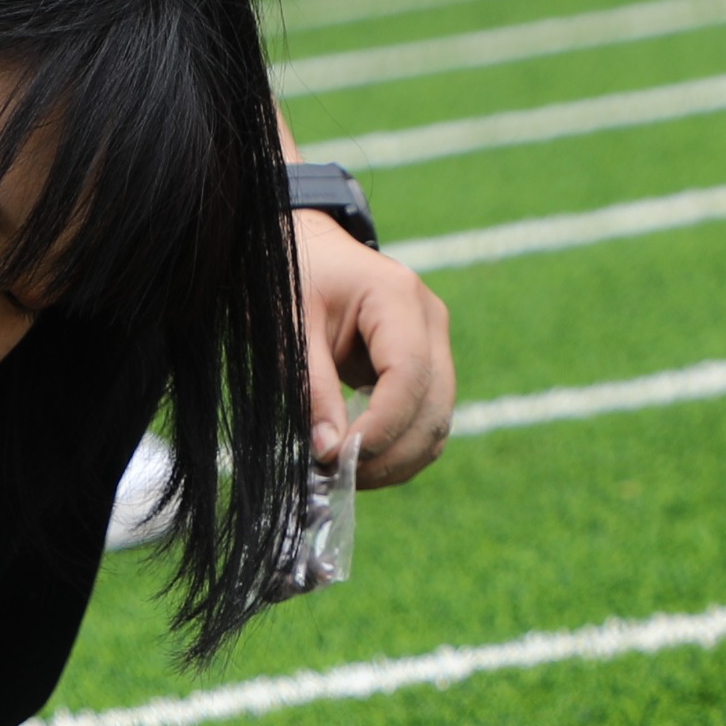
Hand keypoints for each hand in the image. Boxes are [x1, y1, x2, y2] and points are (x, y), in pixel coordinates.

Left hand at [295, 213, 453, 484]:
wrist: (305, 247)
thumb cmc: (290, 275)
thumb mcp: (288, 327)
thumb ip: (311, 388)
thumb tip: (329, 451)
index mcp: (398, 297)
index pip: (410, 376)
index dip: (381, 427)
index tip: (337, 458)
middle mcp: (429, 320)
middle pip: (434, 407)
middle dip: (390, 453)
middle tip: (337, 478)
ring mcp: (434, 344)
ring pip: (437, 422)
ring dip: (398, 460)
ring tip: (345, 475)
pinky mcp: (424, 366)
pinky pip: (425, 421)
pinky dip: (398, 450)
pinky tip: (359, 461)